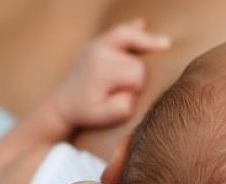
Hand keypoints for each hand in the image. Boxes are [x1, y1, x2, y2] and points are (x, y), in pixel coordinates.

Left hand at [48, 19, 169, 127]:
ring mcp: (96, 44)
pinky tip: (142, 23)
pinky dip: (132, 29)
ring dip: (146, 43)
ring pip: (131, 38)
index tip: (125, 97)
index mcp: (103, 70)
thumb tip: (133, 90)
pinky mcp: (96, 43)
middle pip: (137, 59)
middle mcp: (100, 52)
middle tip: (122, 88)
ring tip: (164, 43)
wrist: (61, 105)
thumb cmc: (85, 112)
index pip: (138, 74)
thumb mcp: (105, 117)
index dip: (137, 87)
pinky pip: (118, 31)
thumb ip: (123, 107)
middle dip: (138, 73)